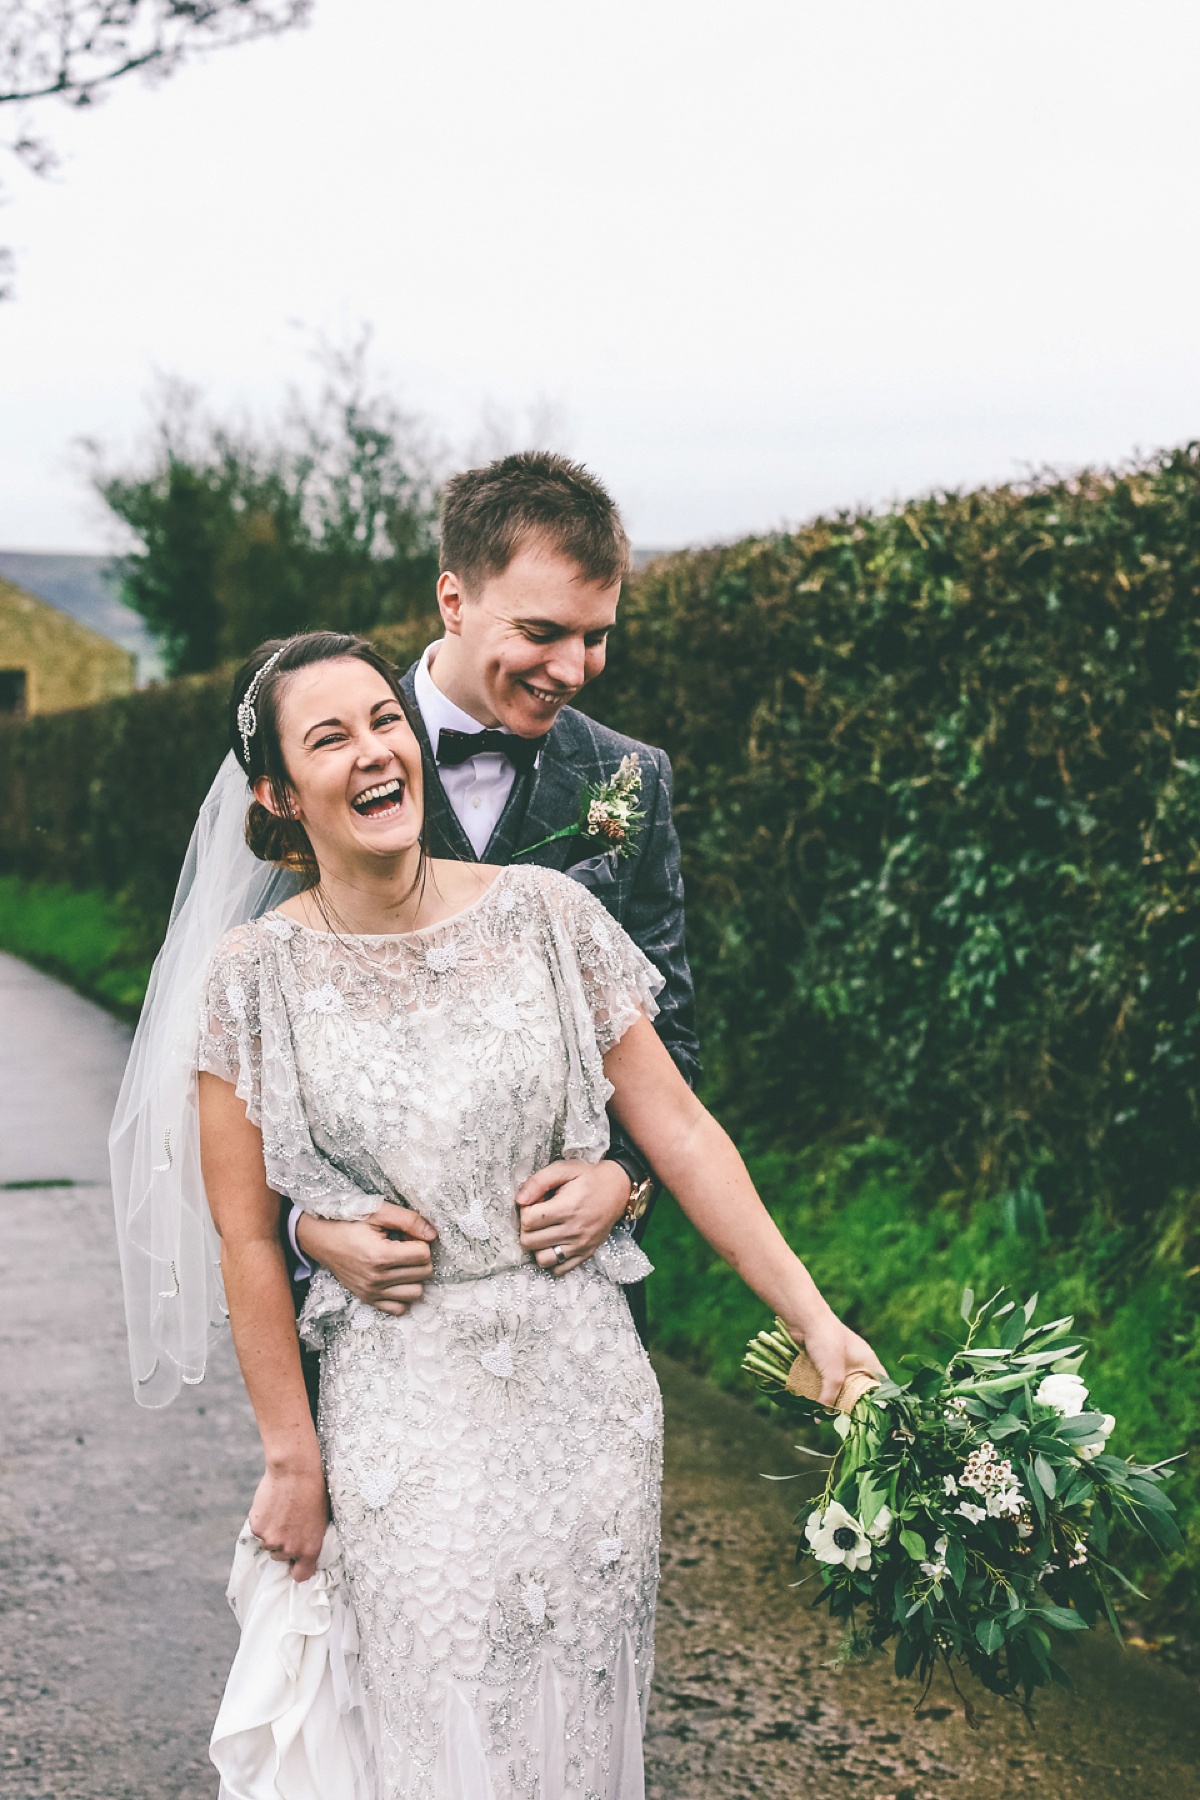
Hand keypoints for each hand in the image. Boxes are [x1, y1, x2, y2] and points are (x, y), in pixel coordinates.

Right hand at [249, 1458, 328, 1582]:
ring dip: (271, 1532)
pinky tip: (272, 1504)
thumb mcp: (321, 1521)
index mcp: (310, 1549)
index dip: (297, 1568)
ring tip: (281, 1510)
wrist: (296, 1470)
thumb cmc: (313, 1491)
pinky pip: (257, 1529)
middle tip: (288, 1522)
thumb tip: (301, 1552)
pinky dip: (262, 1520)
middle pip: (280, 1556)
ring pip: (267, 1543)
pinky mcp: (257, 1527)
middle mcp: (290, 1549)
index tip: (295, 1562)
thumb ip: (309, 1541)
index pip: (301, 1575)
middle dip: (282, 1543)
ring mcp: (272, 1539)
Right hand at [296, 1203, 437, 1314]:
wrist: (320, 1239)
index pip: (424, 1255)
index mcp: (380, 1256)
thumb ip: (408, 1220)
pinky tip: (396, 1279)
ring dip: (414, 1277)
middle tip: (405, 1247)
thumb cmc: (348, 1222)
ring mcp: (372, 1292)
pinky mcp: (367, 1299)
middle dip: (420, 1257)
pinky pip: (399, 1308)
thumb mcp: (378, 1212)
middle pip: (423, 1274)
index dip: (420, 1241)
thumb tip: (433, 1233)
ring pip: (416, 1293)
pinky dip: (402, 1295)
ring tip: (401, 1263)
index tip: (407, 1235)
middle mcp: (377, 1279)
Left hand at [516, 1159, 631, 1274]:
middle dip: (527, 1228)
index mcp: (567, 1208)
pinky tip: (553, 1243)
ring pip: (542, 1259)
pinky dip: (551, 1260)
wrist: (618, 1189)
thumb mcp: (564, 1169)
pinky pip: (559, 1270)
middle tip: (539, 1215)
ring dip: (537, 1246)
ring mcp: (580, 1245)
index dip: (525, 1209)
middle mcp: (574, 1230)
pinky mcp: (585, 1254)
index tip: (535, 1202)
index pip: (528, 1220)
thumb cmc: (588, 1178)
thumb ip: (539, 1181)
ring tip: (544, 1231)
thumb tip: (519, 1200)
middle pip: (530, 1242)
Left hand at [787, 1306, 885, 1409]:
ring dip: (836, 1396)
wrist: (805, 1318)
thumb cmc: (827, 1342)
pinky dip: (823, 1388)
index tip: (876, 1416)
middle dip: (854, 1402)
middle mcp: (856, 1360)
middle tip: (850, 1420)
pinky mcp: (824, 1358)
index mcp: (867, 1360)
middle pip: (861, 1386)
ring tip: (831, 1415)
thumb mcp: (833, 1375)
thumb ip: (831, 1397)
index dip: (881, 1399)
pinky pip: (826, 1378)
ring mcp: (840, 1359)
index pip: (881, 1383)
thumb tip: (822, 1417)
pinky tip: (815, 1400)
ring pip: (842, 1383)